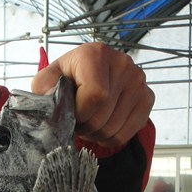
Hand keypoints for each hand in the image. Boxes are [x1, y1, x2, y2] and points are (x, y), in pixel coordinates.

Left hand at [31, 43, 153, 146]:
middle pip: (103, 117)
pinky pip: (126, 134)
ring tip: (89, 121)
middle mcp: (122, 63)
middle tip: (78, 120)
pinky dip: (110, 137)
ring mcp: (138, 81)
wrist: (90, 77)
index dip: (79, 113)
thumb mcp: (48, 79)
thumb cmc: (67, 79)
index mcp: (96, 54)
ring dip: (95, 134)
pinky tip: (102, 125)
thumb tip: (52, 99)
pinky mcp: (147, 97)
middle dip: (84, 126)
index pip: (96, 96)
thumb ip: (44, 88)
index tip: (70, 112)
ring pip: (113, 129)